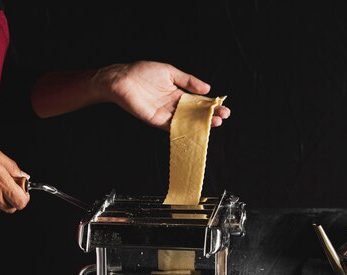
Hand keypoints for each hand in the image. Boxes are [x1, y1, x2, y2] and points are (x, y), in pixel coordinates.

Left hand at [95, 61, 230, 130]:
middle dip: (210, 115)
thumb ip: (188, 81)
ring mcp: (166, 115)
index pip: (198, 101)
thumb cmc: (143, 72)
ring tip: (214, 123)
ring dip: (200, 124)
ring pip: (187, 122)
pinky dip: (184, 130)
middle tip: (223, 117)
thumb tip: (207, 87)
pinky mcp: (157, 121)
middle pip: (195, 113)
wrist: (123, 79)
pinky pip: (172, 128)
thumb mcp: (170, 72)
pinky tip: (195, 130)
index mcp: (177, 93)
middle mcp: (173, 106)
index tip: (223, 107)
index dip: (211, 105)